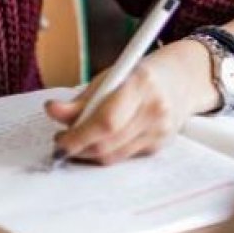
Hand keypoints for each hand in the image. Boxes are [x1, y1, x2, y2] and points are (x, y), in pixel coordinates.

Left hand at [43, 46, 211, 164]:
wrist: (180, 80)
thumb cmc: (139, 76)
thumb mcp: (110, 77)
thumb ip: (81, 99)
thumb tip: (52, 111)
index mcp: (140, 84)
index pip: (106, 121)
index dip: (79, 136)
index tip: (59, 139)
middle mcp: (155, 109)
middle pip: (108, 143)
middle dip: (79, 148)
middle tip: (61, 142)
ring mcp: (160, 130)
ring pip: (113, 155)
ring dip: (88, 153)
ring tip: (76, 142)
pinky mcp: (159, 146)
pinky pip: (123, 156)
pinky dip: (106, 152)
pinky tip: (99, 141)